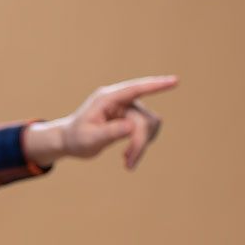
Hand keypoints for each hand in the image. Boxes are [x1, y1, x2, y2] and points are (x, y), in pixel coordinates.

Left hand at [56, 75, 179, 169]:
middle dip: (140, 142)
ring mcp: (127, 108)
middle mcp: (120, 100)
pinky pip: (148, 130)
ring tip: (128, 161)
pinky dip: (142, 145)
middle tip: (129, 163)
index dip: (155, 85)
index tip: (175, 81)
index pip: (135, 89)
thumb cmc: (76, 138)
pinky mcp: (132, 118)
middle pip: (143, 119)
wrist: (70, 141)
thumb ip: (109, 132)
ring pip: (150, 125)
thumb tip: (131, 127)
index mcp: (107, 99)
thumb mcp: (89, 139)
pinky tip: (128, 157)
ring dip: (142, 145)